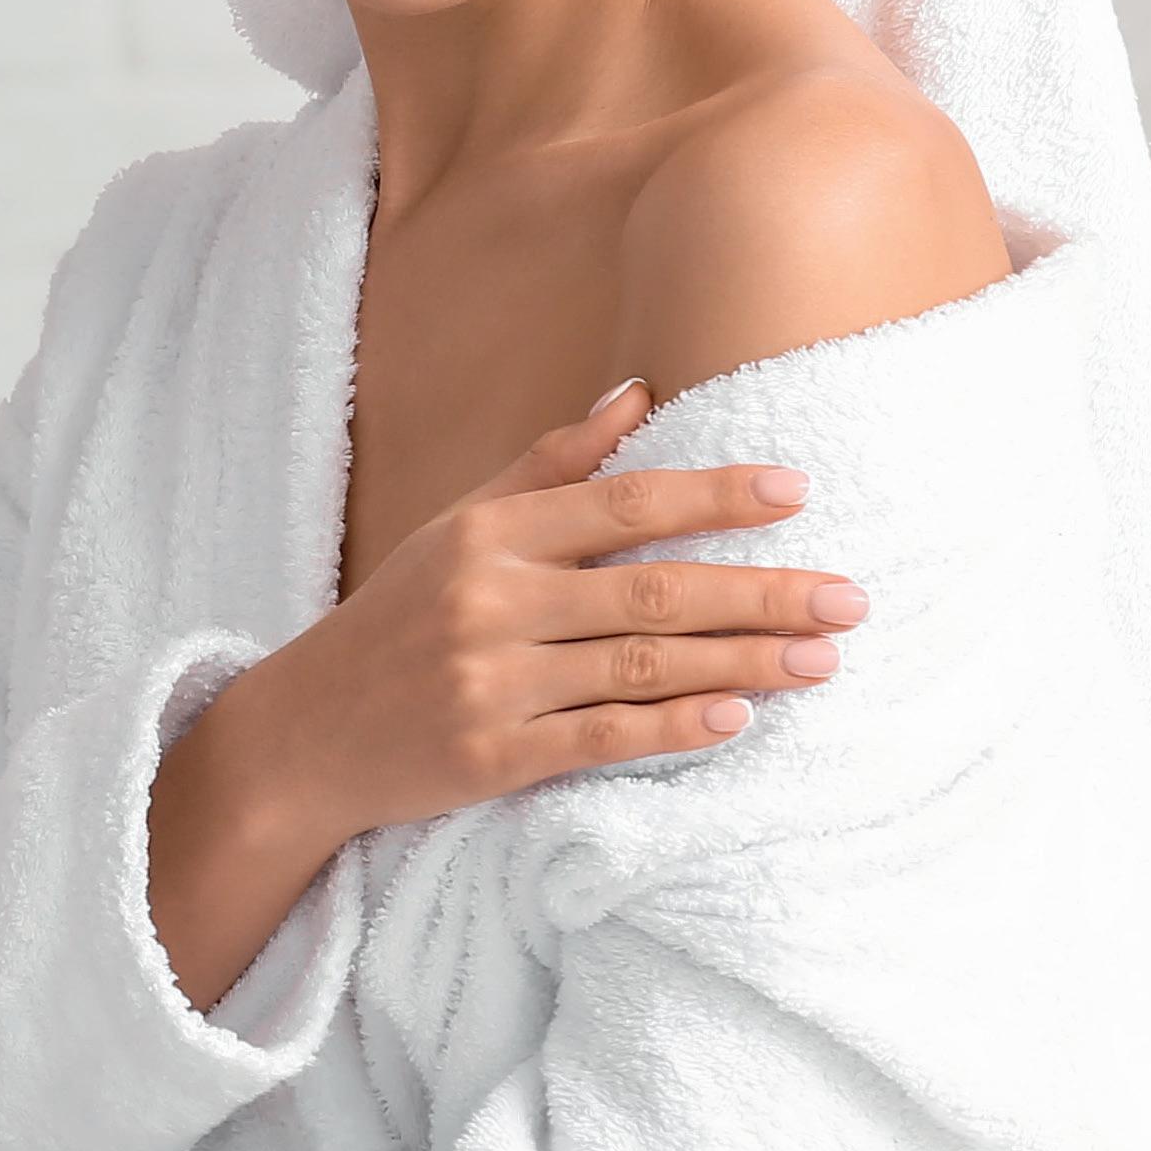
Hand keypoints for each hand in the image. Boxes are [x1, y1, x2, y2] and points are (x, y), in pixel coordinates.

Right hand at [148, 382, 867, 1005]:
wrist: (302, 734)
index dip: (715, 496)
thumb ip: (549, 465)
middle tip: (849, 598)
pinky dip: (672, 727)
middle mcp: (491, 600)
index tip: (797, 494)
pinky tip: (736, 719)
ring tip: (822, 660)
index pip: (623, 503)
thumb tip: (638, 394)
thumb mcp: (457, 526)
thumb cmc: (395, 620)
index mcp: (489, 533)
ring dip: (743, 663)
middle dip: (762, 593)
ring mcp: (491, 681)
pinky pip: (601, 738)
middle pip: (652, 589)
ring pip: (641, 665)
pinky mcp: (490, 757)